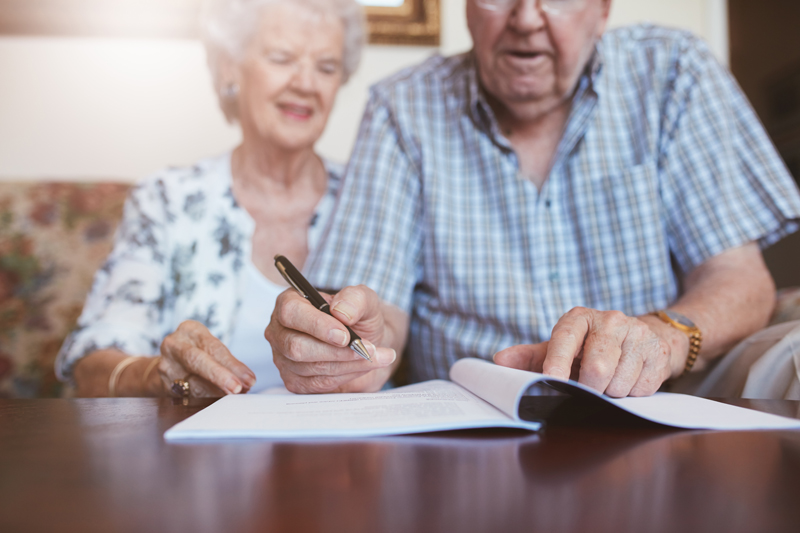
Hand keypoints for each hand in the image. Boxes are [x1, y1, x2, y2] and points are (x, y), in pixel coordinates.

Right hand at [159, 320, 255, 396]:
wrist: (171, 362)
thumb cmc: (199, 351)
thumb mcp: (211, 347)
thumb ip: (227, 361)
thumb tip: (248, 380)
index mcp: (189, 329)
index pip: (213, 347)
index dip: (232, 364)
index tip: (249, 378)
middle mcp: (174, 345)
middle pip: (197, 361)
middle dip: (220, 376)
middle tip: (238, 388)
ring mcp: (166, 365)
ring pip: (192, 382)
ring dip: (217, 392)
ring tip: (235, 395)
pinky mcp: (163, 384)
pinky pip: (187, 395)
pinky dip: (206, 398)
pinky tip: (219, 400)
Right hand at [265, 285, 397, 393]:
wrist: (366, 342)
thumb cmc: (359, 318)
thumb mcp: (364, 300)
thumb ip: (355, 298)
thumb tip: (341, 312)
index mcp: (290, 302)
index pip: (291, 313)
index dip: (317, 325)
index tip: (345, 335)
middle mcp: (281, 331)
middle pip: (297, 346)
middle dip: (336, 351)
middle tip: (367, 349)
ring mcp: (284, 359)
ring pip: (310, 367)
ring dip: (348, 363)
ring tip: (373, 355)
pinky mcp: (295, 381)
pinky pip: (318, 383)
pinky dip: (346, 375)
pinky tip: (363, 366)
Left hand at [494, 308, 678, 396]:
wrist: (643, 336)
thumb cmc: (590, 346)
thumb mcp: (560, 348)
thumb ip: (529, 357)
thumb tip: (498, 362)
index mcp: (578, 318)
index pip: (565, 338)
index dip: (557, 362)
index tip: (552, 380)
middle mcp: (609, 320)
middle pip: (597, 368)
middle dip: (589, 388)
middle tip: (587, 388)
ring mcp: (637, 334)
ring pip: (619, 383)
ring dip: (611, 393)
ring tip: (609, 381)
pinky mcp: (659, 352)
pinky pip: (642, 388)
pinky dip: (632, 393)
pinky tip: (629, 379)